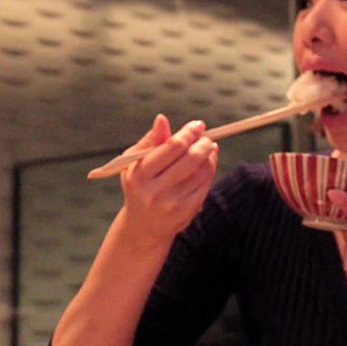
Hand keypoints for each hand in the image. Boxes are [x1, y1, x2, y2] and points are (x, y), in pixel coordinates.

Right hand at [119, 114, 218, 243]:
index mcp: (140, 174)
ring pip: (201, 172)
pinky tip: (209, 162)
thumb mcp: (136, 163)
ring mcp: (172, 203)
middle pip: (190, 159)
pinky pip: (205, 184)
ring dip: (210, 155)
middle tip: (206, 136)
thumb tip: (162, 118)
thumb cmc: (140, 186)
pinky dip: (210, 169)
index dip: (188, 133)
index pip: (171, 147)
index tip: (197, 125)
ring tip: (209, 147)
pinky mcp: (186, 211)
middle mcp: (155, 190)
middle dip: (203, 143)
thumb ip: (151, 140)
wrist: (143, 226)